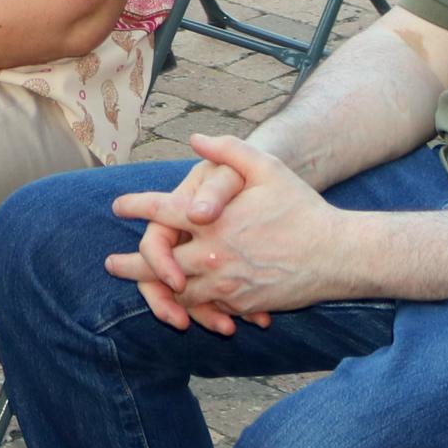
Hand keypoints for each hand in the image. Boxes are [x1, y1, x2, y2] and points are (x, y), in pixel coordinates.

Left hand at [111, 134, 340, 324]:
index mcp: (214, 221)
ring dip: (155, 291)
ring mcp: (227, 284)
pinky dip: (191, 305)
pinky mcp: (242, 304)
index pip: (161, 213)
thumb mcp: (267, 168)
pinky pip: (208, 308)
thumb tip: (194, 140)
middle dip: (131, 265)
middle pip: (158, 264)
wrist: (337, 255)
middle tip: (110, 264)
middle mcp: (214, 255)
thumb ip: (228, 151)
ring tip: (140, 288)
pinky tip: (181, 302)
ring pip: (179, 292)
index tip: (117, 207)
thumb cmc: (301, 208)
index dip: (134, 207)